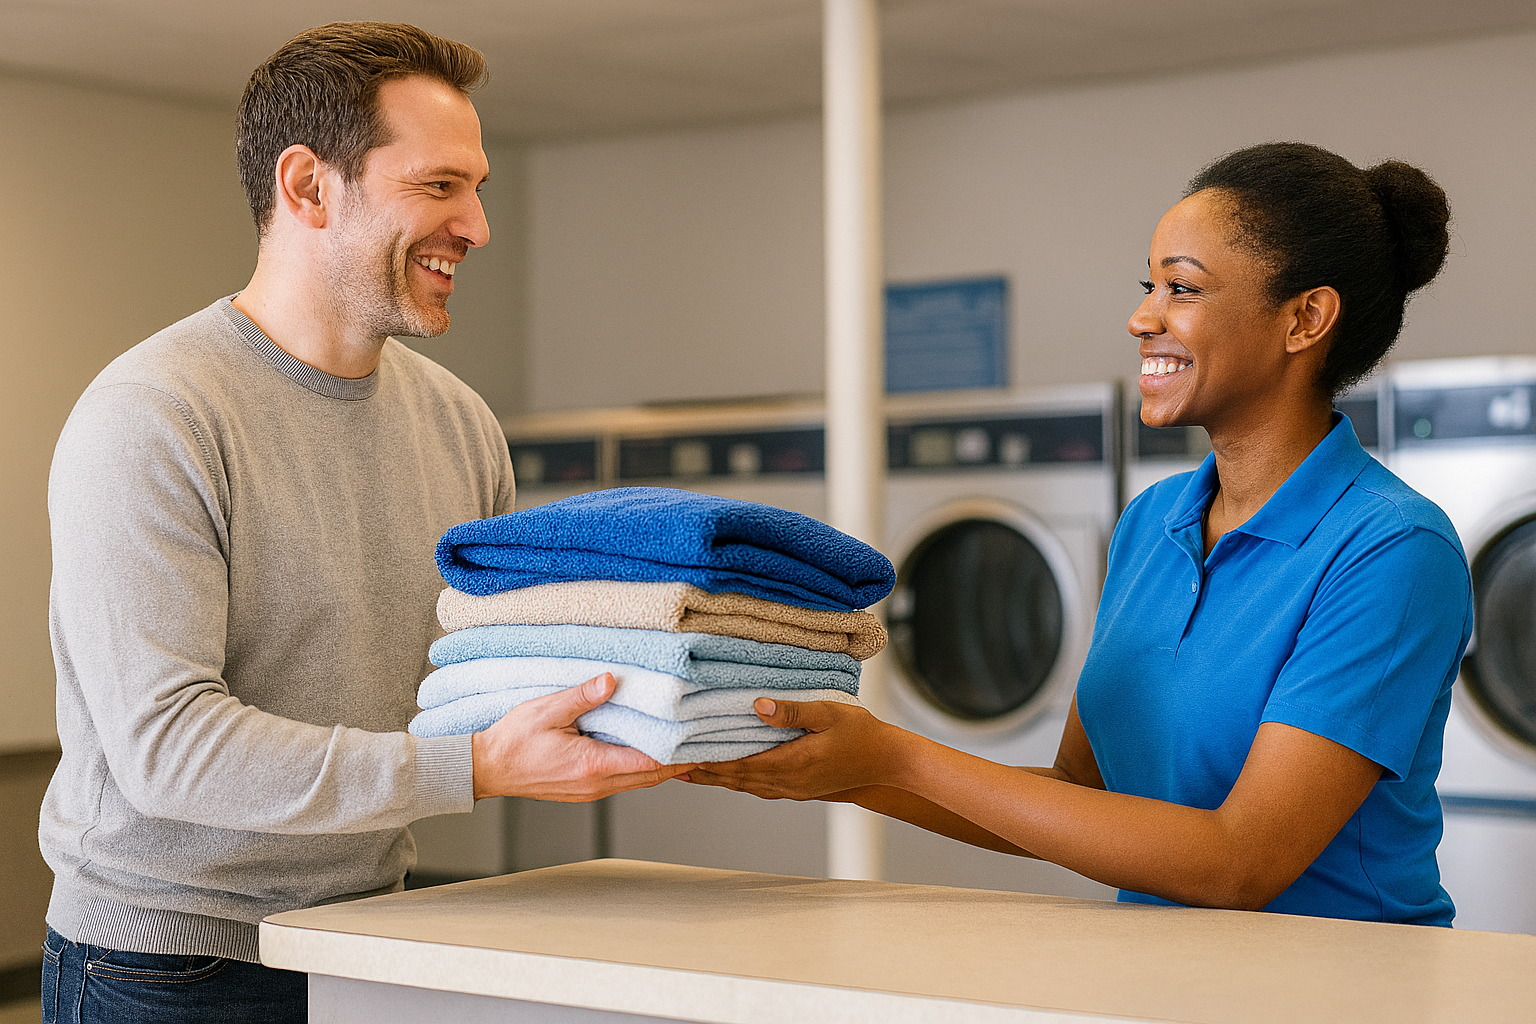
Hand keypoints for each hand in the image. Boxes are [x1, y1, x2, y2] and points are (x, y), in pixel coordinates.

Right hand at [471, 673, 692, 800]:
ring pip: (638, 782)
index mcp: (591, 765)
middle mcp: (596, 784)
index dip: (678, 755)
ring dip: (662, 768)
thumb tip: (611, 681)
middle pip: (651, 778)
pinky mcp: (584, 790)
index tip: (700, 744)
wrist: (487, 769)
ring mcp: (590, 791)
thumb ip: (582, 696)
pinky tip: (647, 754)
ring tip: (683, 747)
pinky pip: (623, 782)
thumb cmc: (512, 741)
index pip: (648, 764)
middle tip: (703, 745)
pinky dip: (641, 770)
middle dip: (679, 763)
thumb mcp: (547, 710)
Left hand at [682, 698, 906, 799]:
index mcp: (791, 764)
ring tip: (688, 771)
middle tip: (671, 766)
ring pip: (744, 785)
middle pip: (734, 779)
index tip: (680, 756)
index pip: (738, 765)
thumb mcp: (828, 713)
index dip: (707, 762)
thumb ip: (792, 711)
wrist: (886, 763)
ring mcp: (792, 789)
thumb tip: (758, 706)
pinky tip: (726, 774)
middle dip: (702, 772)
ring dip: (716, 778)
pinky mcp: (797, 789)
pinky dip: (736, 781)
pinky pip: (758, 786)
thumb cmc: (861, 734)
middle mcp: (786, 782)